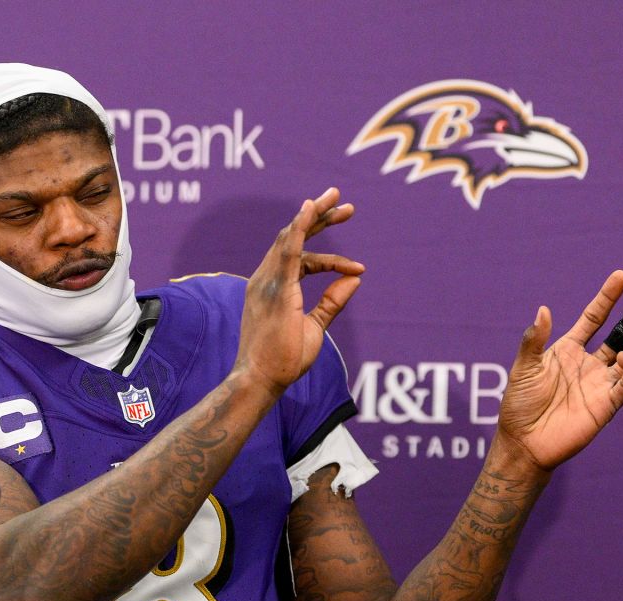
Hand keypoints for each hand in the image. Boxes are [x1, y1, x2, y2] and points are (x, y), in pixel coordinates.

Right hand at [235, 188, 363, 395]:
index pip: (303, 260)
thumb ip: (332, 302)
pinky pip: (287, 249)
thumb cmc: (284, 359)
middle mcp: (266, 278)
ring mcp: (267, 281)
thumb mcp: (316, 327)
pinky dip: (299, 227)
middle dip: (319, 218)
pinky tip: (311, 209)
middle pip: (292, 238)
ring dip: (314, 216)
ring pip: (290, 236)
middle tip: (345, 205)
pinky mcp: (275, 287)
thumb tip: (356, 278)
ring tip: (337, 200)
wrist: (263, 380)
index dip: (332, 260)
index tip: (359, 267)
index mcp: (274, 287)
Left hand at [496, 270, 622, 471]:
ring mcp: (601, 383)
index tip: (622, 276)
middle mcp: (590, 364)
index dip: (608, 297)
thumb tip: (543, 309)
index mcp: (569, 350)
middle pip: (622, 334)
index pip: (595, 318)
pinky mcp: (607, 405)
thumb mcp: (523, 368)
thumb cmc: (519, 404)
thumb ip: (534, 341)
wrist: (523, 442)